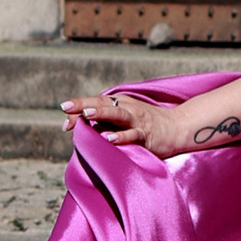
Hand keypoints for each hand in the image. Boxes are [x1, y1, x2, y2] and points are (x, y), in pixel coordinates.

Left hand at [62, 87, 240, 157]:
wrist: (177, 128)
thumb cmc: (146, 125)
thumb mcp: (124, 119)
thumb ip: (104, 121)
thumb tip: (78, 127)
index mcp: (120, 104)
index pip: (96, 102)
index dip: (79, 106)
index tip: (64, 111)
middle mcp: (127, 108)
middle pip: (103, 104)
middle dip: (84, 106)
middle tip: (66, 108)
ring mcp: (137, 121)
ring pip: (117, 115)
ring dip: (101, 114)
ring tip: (86, 115)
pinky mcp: (146, 135)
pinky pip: (132, 135)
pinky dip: (120, 137)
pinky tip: (108, 139)